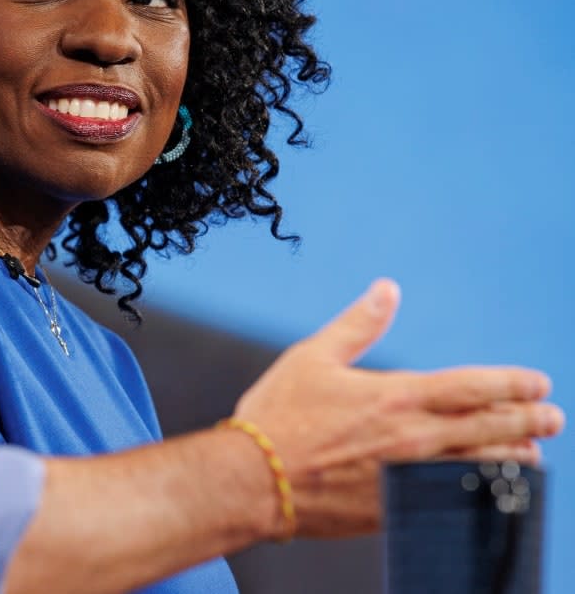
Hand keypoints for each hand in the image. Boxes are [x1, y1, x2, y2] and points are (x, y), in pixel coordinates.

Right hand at [232, 278, 563, 538]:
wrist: (253, 479)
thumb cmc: (278, 415)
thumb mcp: (313, 357)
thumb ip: (358, 324)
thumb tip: (387, 289)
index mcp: (397, 397)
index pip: (473, 387)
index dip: (512, 384)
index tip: (537, 381)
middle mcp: (413, 438)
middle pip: (490, 429)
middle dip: (527, 421)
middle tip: (551, 416)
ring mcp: (409, 478)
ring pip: (480, 467)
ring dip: (512, 458)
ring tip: (532, 452)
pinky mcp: (397, 509)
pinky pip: (453, 499)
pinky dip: (479, 490)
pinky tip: (485, 488)